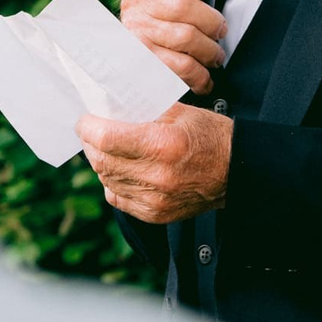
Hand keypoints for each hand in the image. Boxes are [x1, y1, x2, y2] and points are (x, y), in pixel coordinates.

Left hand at [81, 107, 232, 224]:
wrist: (236, 171)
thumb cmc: (210, 137)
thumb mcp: (178, 111)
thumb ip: (142, 110)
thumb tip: (109, 107)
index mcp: (162, 144)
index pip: (106, 138)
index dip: (88, 127)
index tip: (86, 120)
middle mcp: (156, 175)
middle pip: (101, 160)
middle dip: (91, 143)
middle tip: (93, 132)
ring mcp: (154, 199)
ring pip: (107, 179)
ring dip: (102, 162)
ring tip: (110, 148)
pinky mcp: (155, 214)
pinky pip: (117, 197)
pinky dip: (114, 181)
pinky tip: (123, 169)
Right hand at [119, 0, 227, 95]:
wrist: (138, 34)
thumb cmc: (164, 4)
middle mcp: (137, 2)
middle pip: (182, 6)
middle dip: (212, 20)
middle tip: (220, 29)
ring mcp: (137, 32)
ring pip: (185, 38)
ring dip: (209, 50)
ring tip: (215, 54)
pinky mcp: (143, 60)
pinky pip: (179, 67)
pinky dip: (199, 74)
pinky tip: (204, 75)